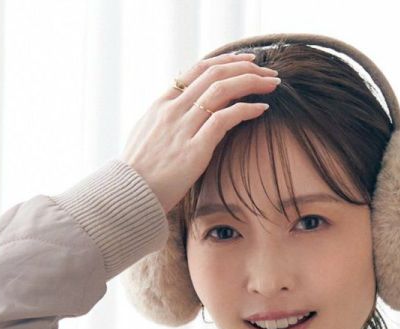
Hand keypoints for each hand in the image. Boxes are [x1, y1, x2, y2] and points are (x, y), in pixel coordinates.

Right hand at [121, 51, 280, 214]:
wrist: (128, 196)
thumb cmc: (138, 174)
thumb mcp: (146, 136)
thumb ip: (164, 121)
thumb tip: (179, 115)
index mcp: (162, 104)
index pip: (198, 69)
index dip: (225, 61)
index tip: (246, 61)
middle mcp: (173, 110)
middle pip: (214, 74)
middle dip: (245, 68)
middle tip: (267, 73)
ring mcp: (183, 128)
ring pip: (222, 90)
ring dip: (251, 83)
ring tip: (271, 85)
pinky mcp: (194, 149)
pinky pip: (224, 119)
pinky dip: (246, 109)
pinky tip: (261, 109)